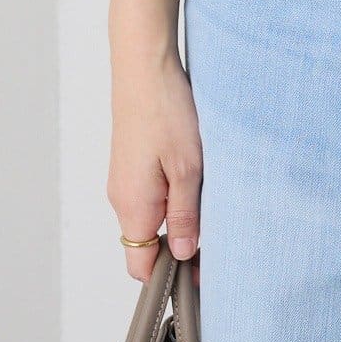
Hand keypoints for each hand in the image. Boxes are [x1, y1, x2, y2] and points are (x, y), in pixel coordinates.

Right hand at [108, 47, 202, 283]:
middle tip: (218, 239)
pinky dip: (171, 196)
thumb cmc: (165, 110)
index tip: (203, 274)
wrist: (144, 64)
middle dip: (179, 248)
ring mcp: (124, 179)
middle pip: (146, 244)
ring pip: (151, 217)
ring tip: (211, 203)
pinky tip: (196, 179)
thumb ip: (185, 215)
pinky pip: (150, 194)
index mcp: (133, 206)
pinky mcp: (131, 162)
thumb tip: (183, 254)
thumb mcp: (188, 167)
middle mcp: (122, 198)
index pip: (142, 266)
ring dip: (178, 219)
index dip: (171, 277)